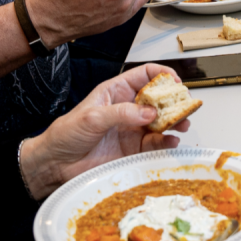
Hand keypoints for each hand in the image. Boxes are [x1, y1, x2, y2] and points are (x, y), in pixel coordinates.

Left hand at [20, 65, 190, 198]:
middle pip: (159, 99)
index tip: (175, 82)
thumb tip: (149, 112)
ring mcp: (133, 128)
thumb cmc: (66, 135)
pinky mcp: (135, 148)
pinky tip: (170, 141)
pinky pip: (157, 143)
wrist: (56, 165)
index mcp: (116, 92)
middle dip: (174, 101)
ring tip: (182, 124)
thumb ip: (122, 113)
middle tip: (184, 105)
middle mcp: (128, 109)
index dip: (162, 75)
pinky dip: (167, 141)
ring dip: (175, 121)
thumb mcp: (92, 117)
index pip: (144, 75)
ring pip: (162, 121)